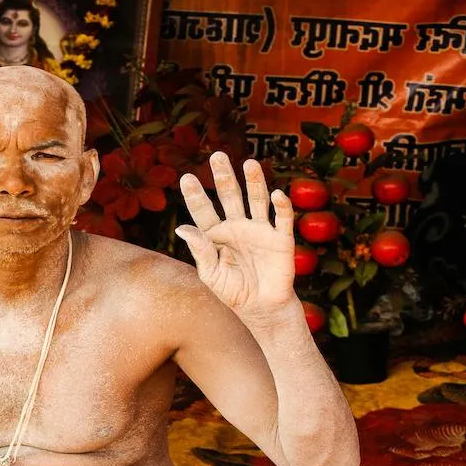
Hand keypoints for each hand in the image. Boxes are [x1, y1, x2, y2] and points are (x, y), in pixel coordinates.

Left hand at [177, 155, 296, 315]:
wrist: (261, 309)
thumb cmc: (233, 292)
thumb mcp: (211, 274)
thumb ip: (200, 250)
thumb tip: (183, 228)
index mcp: (216, 235)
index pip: (203, 210)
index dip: (196, 195)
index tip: (186, 177)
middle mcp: (237, 226)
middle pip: (230, 196)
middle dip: (224, 177)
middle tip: (218, 156)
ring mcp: (260, 230)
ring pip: (256, 200)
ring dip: (254, 182)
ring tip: (249, 164)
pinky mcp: (280, 239)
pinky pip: (281, 219)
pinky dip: (281, 206)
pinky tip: (277, 193)